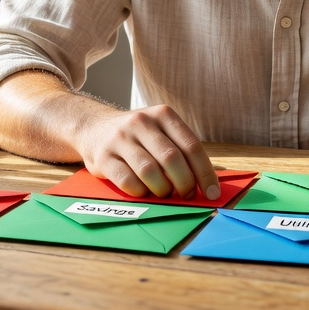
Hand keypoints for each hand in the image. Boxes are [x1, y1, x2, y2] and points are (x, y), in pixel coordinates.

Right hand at [73, 104, 219, 199]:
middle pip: (172, 159)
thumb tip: (214, 179)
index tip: (212, 193)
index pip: (191, 146)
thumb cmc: (138, 136)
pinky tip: (144, 191)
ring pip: (149, 171)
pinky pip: (128, 181)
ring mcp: (120, 139)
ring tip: (164, 193)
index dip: (205, 173)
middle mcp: (141, 122)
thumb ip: (183, 150)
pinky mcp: (104, 157)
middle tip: (187, 195)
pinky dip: (141, 192)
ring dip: (162, 189)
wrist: (94, 128)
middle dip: (185, 183)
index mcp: (163, 114)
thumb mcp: (161, 131)